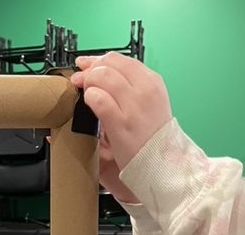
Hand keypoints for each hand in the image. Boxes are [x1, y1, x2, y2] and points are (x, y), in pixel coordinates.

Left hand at [71, 52, 171, 173]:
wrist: (163, 164)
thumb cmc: (153, 139)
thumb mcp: (151, 105)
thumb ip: (130, 88)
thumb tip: (103, 75)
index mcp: (152, 82)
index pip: (120, 59)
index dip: (98, 60)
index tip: (87, 66)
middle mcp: (144, 89)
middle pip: (109, 63)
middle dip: (91, 70)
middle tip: (82, 81)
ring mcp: (133, 105)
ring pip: (102, 76)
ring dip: (88, 83)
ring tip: (87, 96)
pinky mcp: (121, 122)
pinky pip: (98, 98)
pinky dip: (89, 98)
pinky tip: (91, 106)